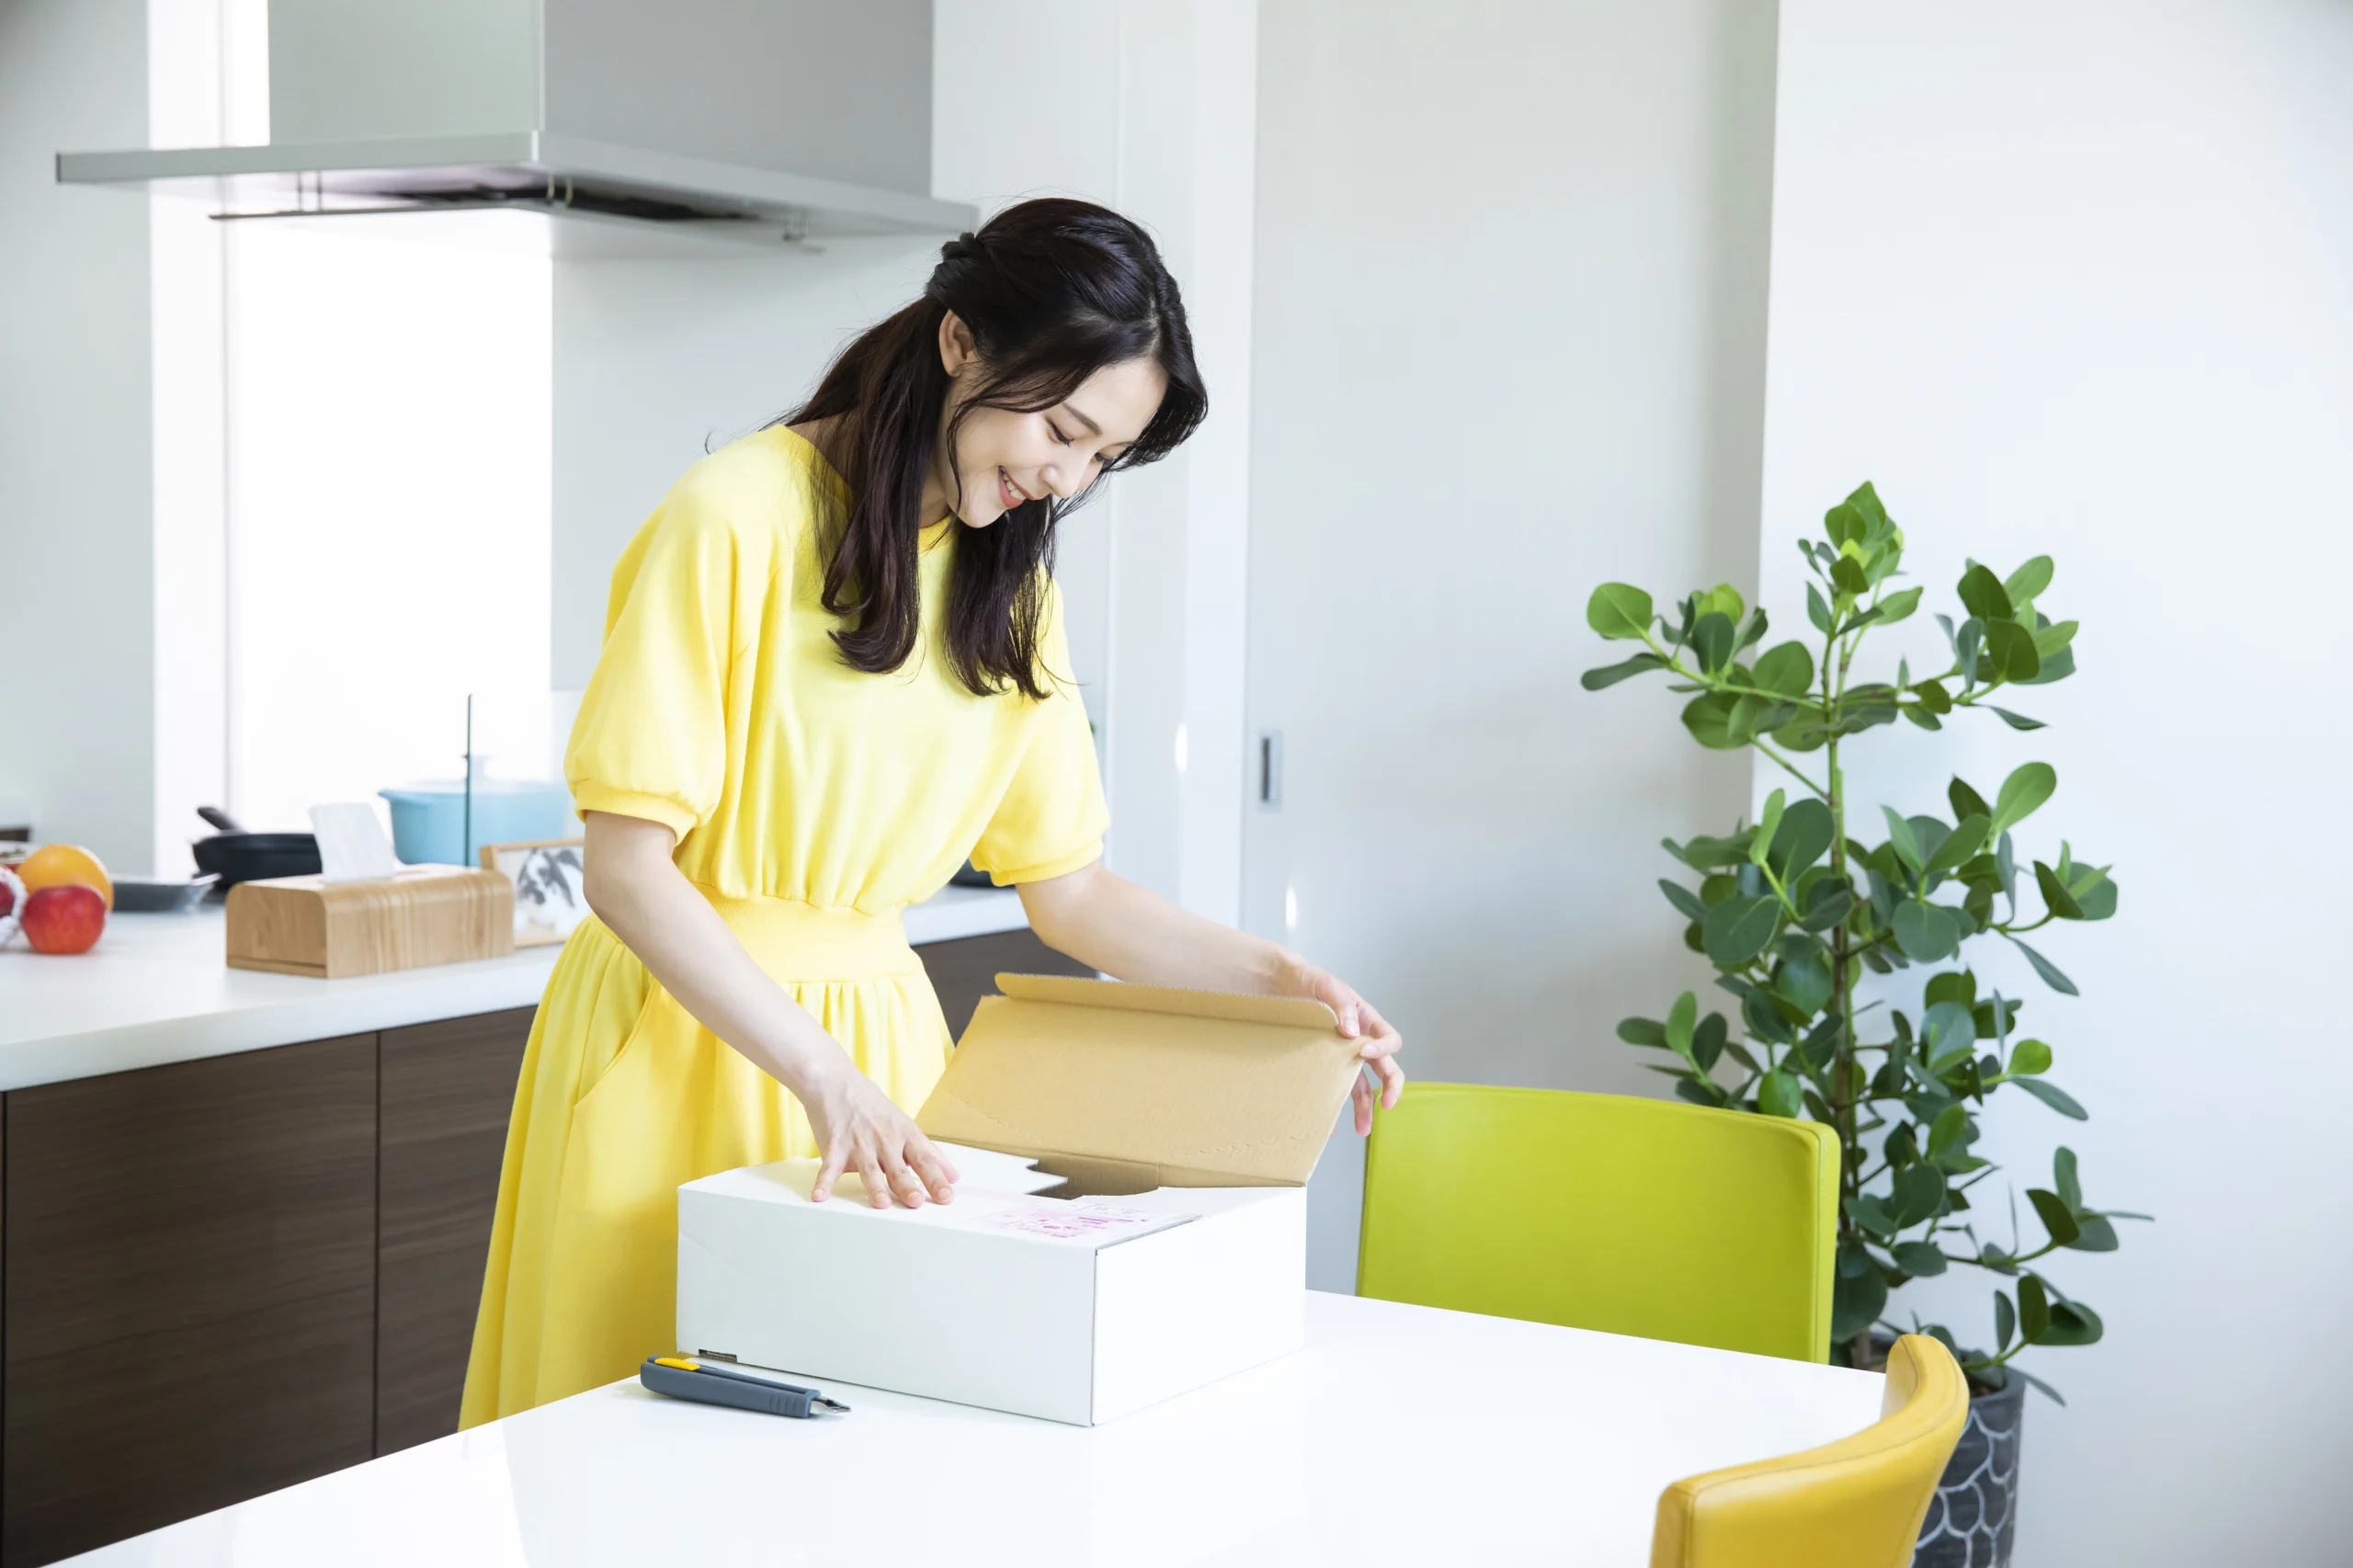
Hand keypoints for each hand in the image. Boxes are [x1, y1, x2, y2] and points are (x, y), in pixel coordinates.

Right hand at [804, 1061, 960, 1208]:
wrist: (836, 1082)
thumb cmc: (872, 1107)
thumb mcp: (905, 1124)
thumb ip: (929, 1152)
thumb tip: (954, 1176)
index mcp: (904, 1135)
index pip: (925, 1159)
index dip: (936, 1178)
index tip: (947, 1197)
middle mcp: (884, 1139)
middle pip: (898, 1167)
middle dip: (908, 1185)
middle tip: (917, 1202)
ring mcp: (859, 1143)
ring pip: (869, 1169)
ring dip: (874, 1186)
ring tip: (881, 1203)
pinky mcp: (834, 1145)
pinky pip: (829, 1167)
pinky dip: (823, 1182)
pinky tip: (820, 1197)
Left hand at [1291, 964, 1404, 1135]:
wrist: (1278, 987)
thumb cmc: (1307, 981)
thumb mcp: (1325, 984)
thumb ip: (1340, 1004)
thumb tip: (1350, 1031)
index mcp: (1365, 1019)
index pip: (1388, 1038)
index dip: (1384, 1047)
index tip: (1365, 1051)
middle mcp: (1359, 1041)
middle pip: (1384, 1067)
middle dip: (1390, 1086)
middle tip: (1388, 1103)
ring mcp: (1342, 1057)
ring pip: (1362, 1085)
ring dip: (1366, 1108)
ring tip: (1362, 1129)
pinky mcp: (1324, 1068)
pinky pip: (1335, 1090)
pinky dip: (1331, 1107)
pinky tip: (1327, 1123)